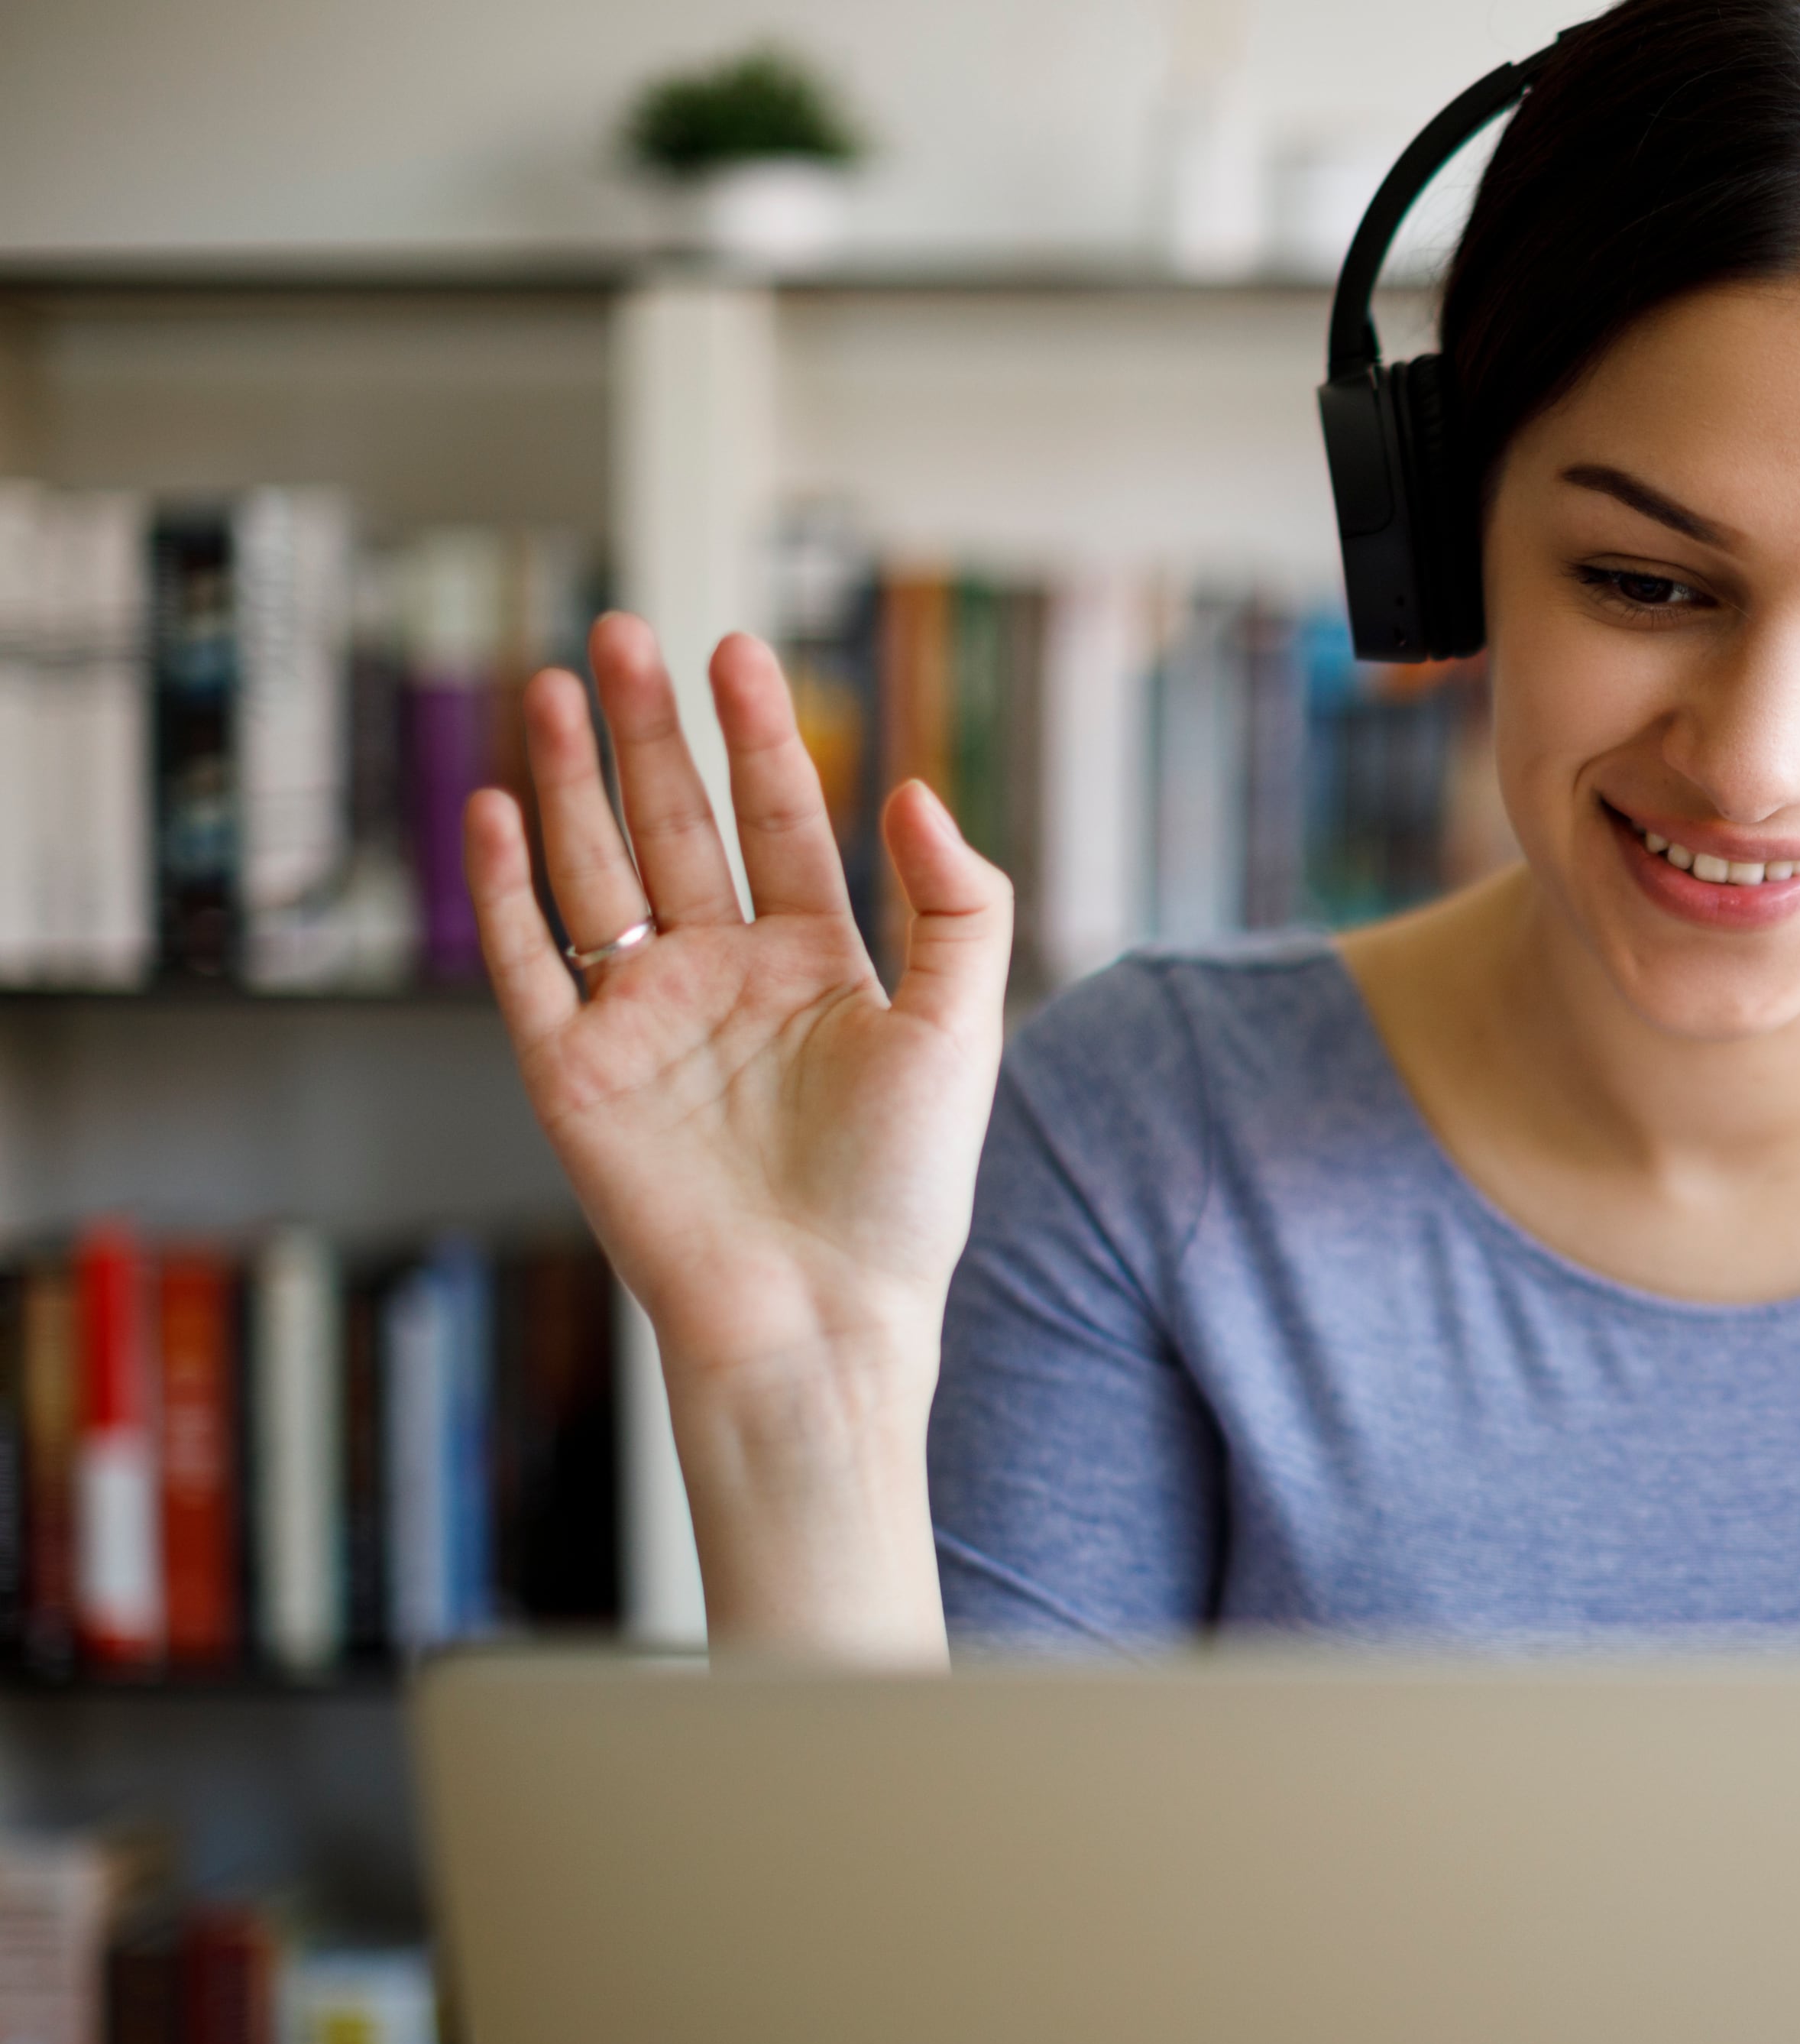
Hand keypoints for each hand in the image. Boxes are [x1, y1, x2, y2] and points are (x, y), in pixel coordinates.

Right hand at [466, 616, 1007, 1656]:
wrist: (820, 1311)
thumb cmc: (903, 1190)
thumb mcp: (959, 1030)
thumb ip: (959, 905)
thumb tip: (915, 787)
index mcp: (815, 964)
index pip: (777, 819)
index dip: (757, 735)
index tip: (739, 649)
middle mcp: (722, 978)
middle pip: (676, 824)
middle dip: (648, 731)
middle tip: (625, 634)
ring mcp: (643, 1021)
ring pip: (595, 872)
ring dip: (571, 780)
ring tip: (557, 684)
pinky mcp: (575, 1075)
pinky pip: (527, 963)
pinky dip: (506, 886)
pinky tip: (498, 805)